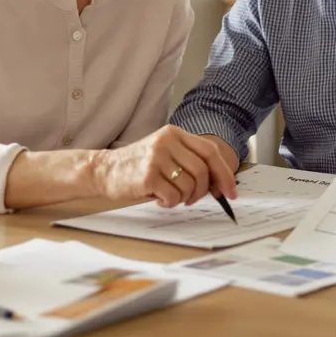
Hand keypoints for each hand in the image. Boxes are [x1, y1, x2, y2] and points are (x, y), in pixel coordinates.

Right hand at [92, 126, 237, 208]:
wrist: (104, 170)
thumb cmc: (138, 165)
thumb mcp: (164, 152)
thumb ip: (189, 161)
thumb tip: (219, 185)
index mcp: (175, 133)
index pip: (210, 152)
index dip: (224, 173)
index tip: (231, 191)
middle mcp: (167, 141)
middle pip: (202, 171)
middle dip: (203, 191)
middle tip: (192, 199)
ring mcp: (156, 157)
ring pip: (189, 186)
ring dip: (184, 198)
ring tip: (170, 196)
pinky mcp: (147, 176)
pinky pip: (173, 197)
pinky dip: (170, 203)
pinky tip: (158, 198)